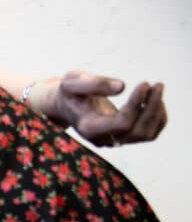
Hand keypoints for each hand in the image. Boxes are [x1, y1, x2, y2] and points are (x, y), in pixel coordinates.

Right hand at [47, 71, 166, 146]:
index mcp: (89, 127)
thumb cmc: (67, 91)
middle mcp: (103, 138)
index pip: (122, 123)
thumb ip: (94, 83)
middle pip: (136, 132)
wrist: (64, 104)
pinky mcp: (122, 136)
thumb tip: (122, 86)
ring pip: (145, 135)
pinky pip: (149, 134)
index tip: (144, 83)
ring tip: (156, 89)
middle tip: (157, 84)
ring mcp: (114, 140)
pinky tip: (153, 100)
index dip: (136, 104)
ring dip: (156, 112)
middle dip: (151, 108)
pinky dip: (158, 117)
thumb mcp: (72, 82)